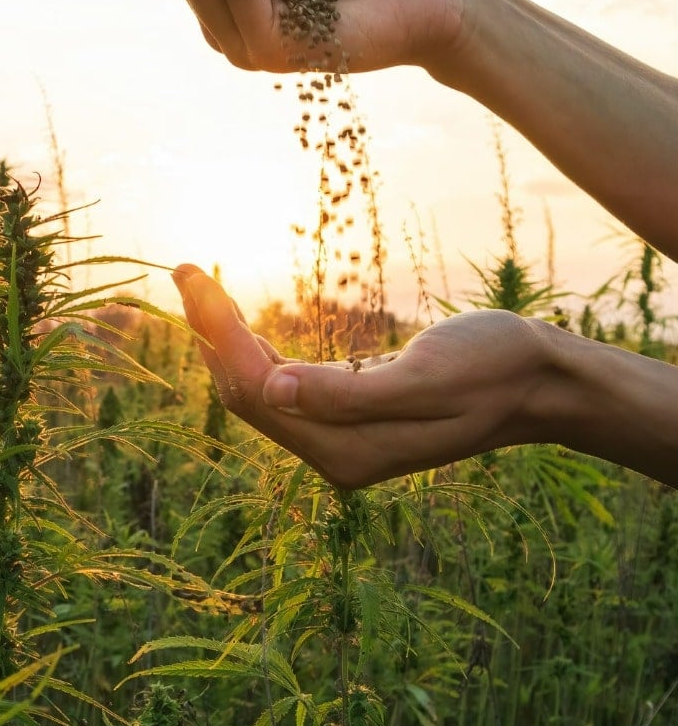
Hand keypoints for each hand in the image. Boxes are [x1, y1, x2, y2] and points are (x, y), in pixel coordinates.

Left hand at [171, 264, 559, 487]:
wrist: (540, 384)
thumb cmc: (495, 368)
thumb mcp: (429, 376)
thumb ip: (349, 393)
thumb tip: (273, 388)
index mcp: (349, 449)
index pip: (257, 391)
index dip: (217, 334)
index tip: (191, 276)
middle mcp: (336, 455)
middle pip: (248, 395)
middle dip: (211, 333)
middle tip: (184, 271)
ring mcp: (341, 443)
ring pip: (260, 393)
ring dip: (227, 341)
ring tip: (199, 285)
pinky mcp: (349, 424)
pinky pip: (285, 391)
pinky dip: (256, 354)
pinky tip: (240, 324)